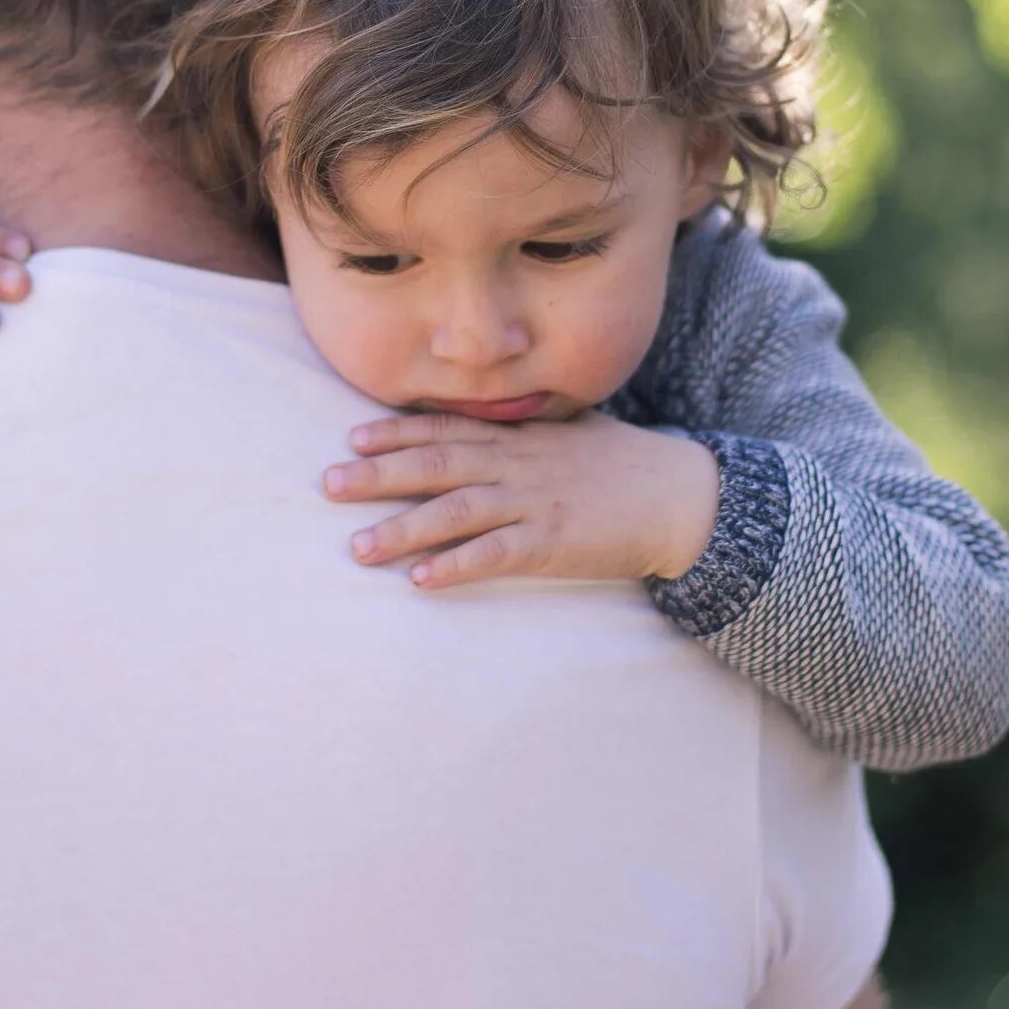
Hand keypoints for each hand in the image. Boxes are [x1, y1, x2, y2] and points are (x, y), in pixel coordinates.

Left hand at [321, 412, 721, 590]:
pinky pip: (495, 555)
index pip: (447, 428)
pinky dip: (455, 565)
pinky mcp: (551, 543)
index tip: (352, 437)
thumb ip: (522, 432)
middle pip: (436, 465)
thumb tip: (478, 429)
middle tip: (328, 485)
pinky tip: (421, 579)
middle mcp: (517, 464)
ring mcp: (533, 503)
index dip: (396, 433)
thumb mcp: (569, 433)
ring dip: (402, 530)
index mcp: (518, 438)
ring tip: (358, 547)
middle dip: (378, 476)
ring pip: (455, 513)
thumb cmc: (622, 465)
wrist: (680, 497)